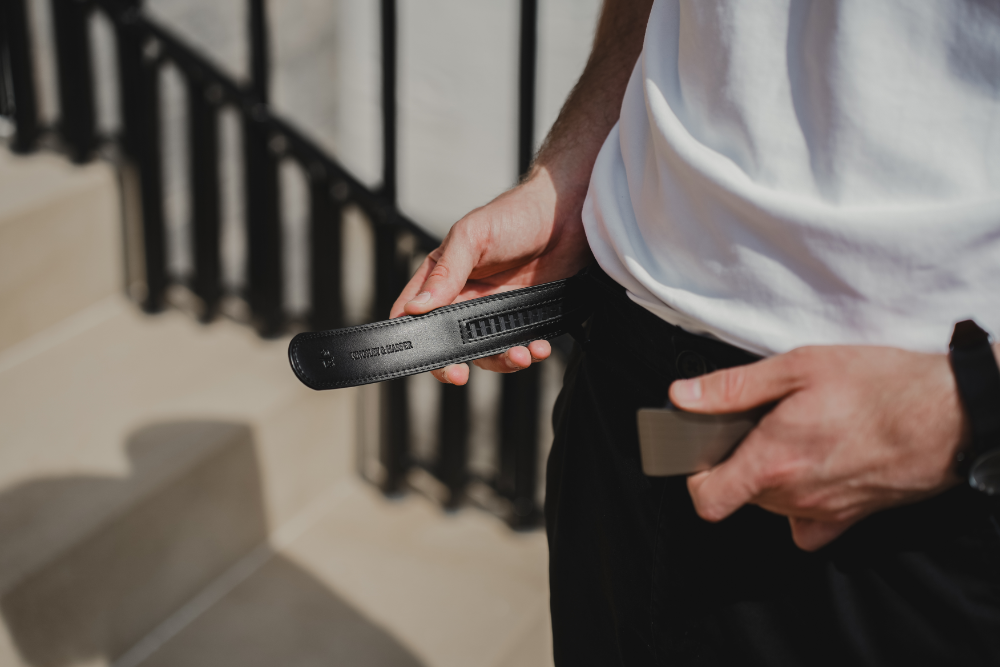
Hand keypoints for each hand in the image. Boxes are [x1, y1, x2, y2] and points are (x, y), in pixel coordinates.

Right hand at [389, 170, 592, 384]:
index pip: (412, 313)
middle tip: (460, 374)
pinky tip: (539, 347)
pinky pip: (520, 345)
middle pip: (449, 343)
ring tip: (519, 355)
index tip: (423, 355)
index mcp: (441, 277)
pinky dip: (529, 352)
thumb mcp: (472, 236)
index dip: (412, 337)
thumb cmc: (514, 215)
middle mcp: (464, 297)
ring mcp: (495, 310)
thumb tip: (416, 308)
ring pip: (487, 351)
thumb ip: (445, 272)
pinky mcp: (524, 317)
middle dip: (454, 363)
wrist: (568, 215)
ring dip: (501, 360)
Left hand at [668, 345, 968, 550]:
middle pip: (739, 495)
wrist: (950, 413)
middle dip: (737, 462)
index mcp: (773, 460)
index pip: (707, 498)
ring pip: (771, 505)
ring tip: (795, 435)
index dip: (696, 475)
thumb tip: (682, 397)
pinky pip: (808, 524)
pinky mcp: (851, 518)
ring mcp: (823, 511)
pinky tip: (812, 471)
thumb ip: (732, 388)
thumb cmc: (878, 385)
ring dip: (770, 478)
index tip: (702, 451)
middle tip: (759, 424)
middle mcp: (794, 495)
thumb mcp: (798, 367)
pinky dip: (801, 505)